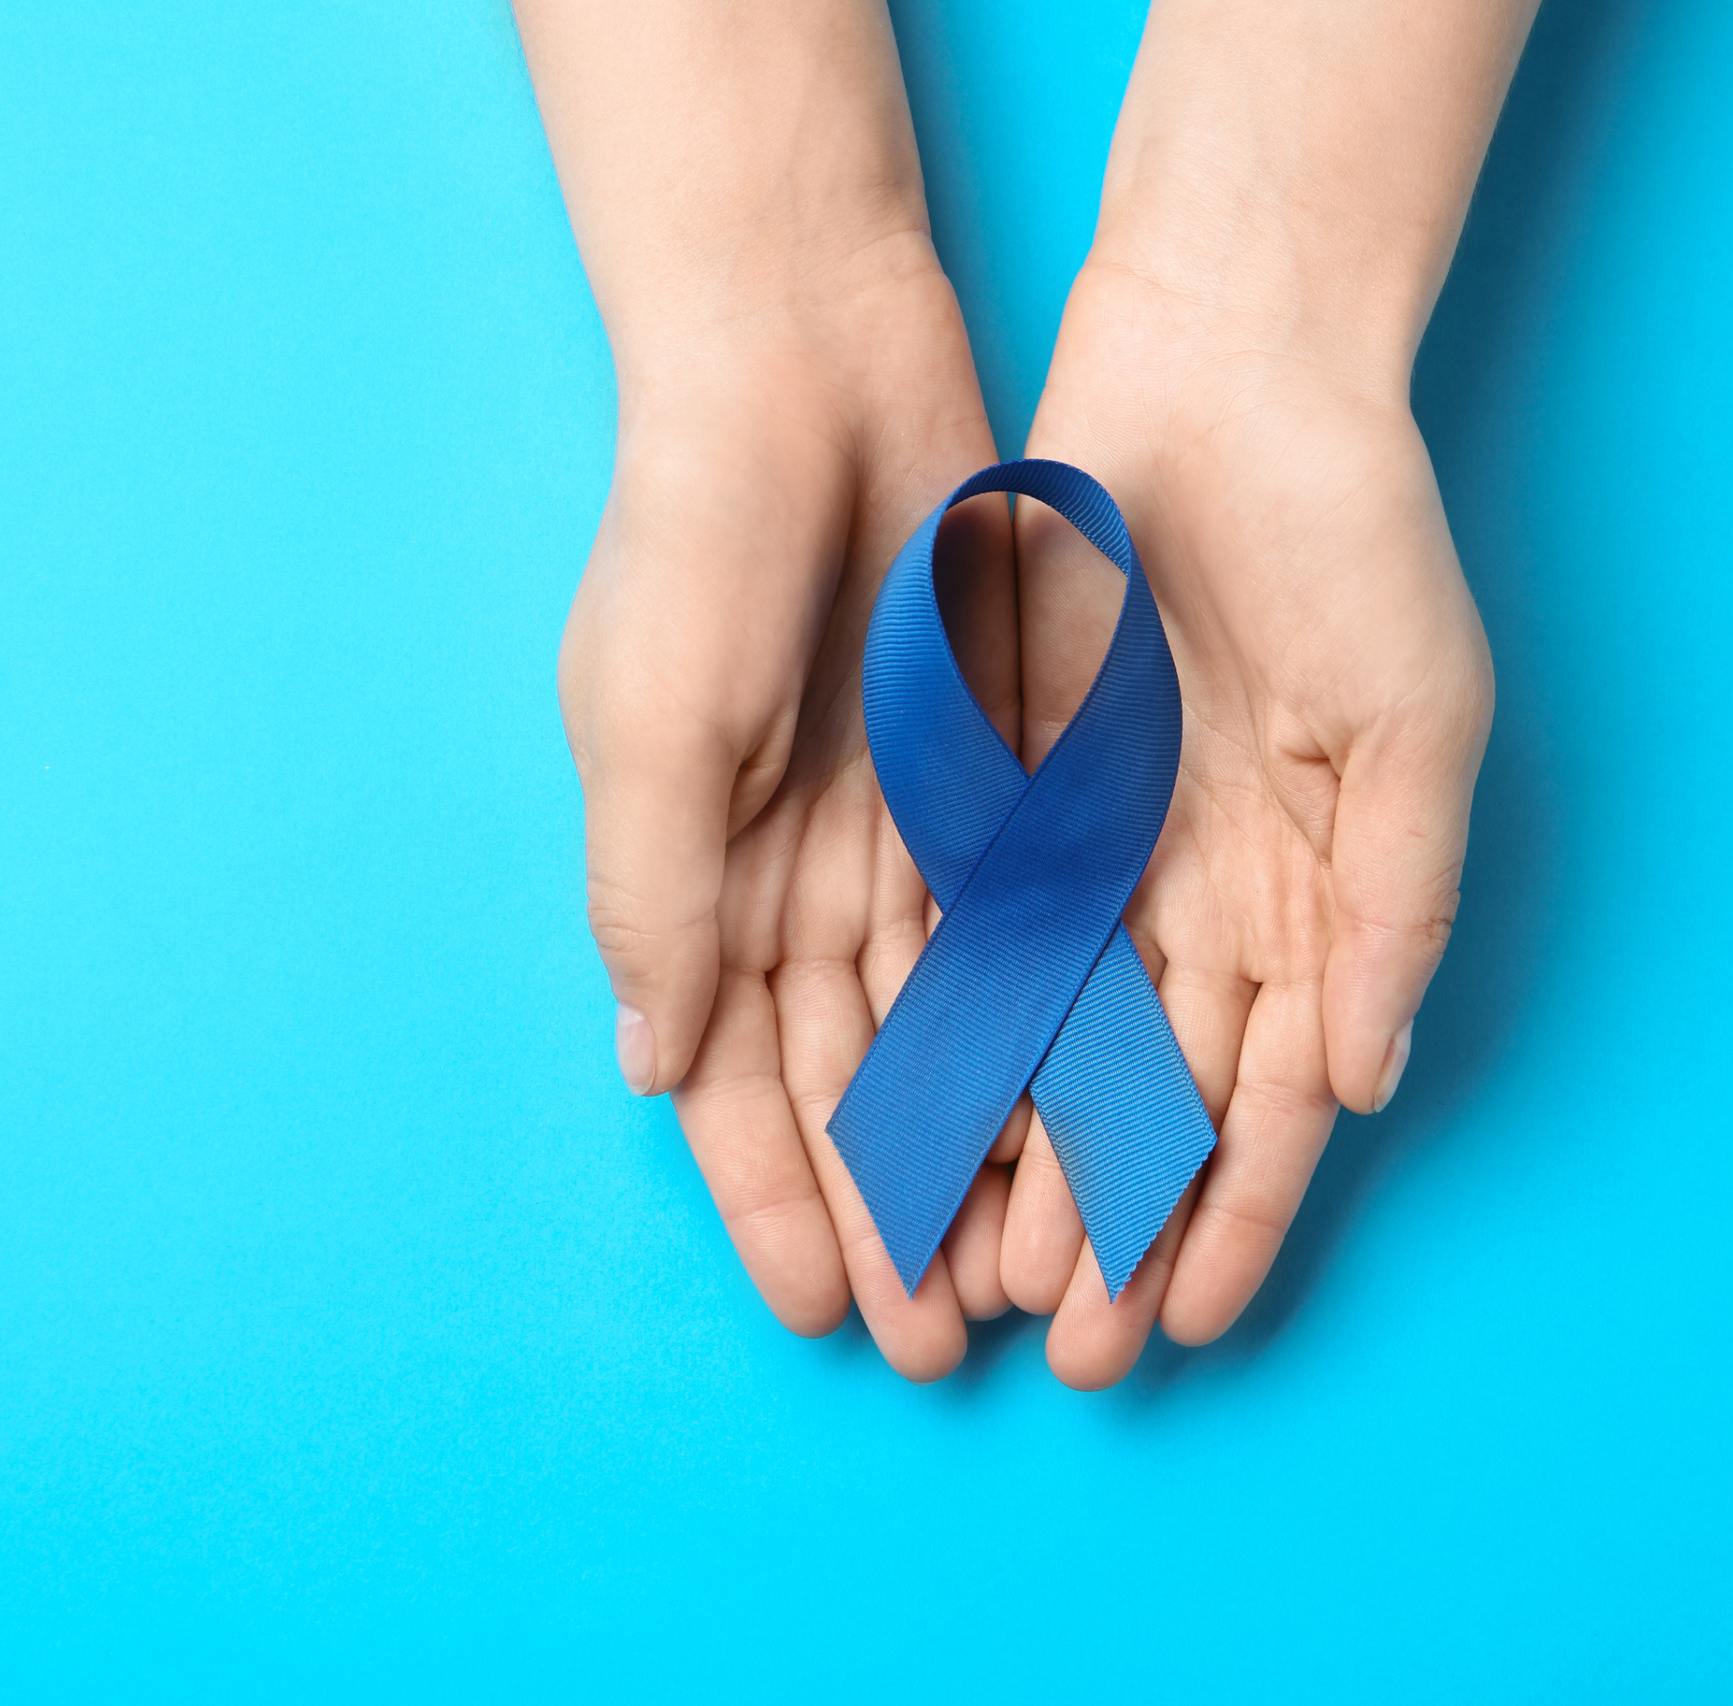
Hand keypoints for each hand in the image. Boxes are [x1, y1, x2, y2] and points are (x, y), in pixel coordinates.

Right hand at [518, 0, 1020, 1378]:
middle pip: (852, 1082)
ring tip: (1029, 1260)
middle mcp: (792, 877)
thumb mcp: (648, 724)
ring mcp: (893, 830)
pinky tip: (1084, 1110)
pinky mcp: (985, 774)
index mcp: (691, 880)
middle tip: (944, 1340)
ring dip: (981, 1144)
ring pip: (946, 1028)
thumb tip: (656, 1067)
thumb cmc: (695, 541)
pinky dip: (1047, 1021)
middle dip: (893, 1212)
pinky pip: (1025, 925)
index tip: (834, 1314)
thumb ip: (655, 897)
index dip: (779, 1203)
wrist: (805, 367)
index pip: (736, 1084)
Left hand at [998, 261, 1493, 1387]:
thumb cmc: (1353, 542)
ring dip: (1020, 1164)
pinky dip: (951, 1034)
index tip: (1180, 1327)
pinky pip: (974, 934)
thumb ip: (1393, 911)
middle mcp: (1207, 898)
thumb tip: (1367, 1085)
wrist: (1227, 371)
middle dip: (1112, 1228)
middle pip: (1152, 1100)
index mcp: (1316, 898)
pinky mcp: (1013, 787)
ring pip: (1052, 1045)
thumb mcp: (1412, 728)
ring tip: (975, 1274)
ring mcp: (1107, 849)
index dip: (1233, 1218)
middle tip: (1063, 1351)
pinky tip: (916, 1126)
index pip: (1271, 1100)